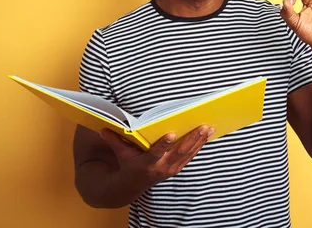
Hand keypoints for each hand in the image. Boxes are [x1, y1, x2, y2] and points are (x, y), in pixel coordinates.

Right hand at [100, 125, 214, 186]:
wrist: (132, 184)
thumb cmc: (127, 163)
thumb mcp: (120, 153)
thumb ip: (114, 140)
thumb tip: (103, 129)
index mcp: (147, 163)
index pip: (156, 153)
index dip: (164, 144)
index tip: (172, 133)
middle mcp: (161, 167)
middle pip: (180, 152)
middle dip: (192, 139)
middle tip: (202, 126)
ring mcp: (171, 168)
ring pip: (188, 153)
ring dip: (200, 140)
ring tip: (209, 127)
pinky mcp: (177, 167)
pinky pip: (191, 155)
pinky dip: (199, 144)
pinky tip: (207, 134)